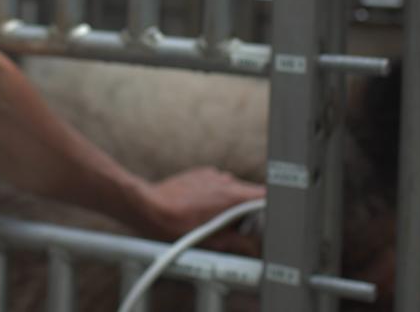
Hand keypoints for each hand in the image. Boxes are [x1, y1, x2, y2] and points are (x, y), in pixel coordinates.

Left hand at [142, 167, 265, 256]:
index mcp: (232, 196)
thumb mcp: (212, 241)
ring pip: (233, 189)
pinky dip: (216, 195)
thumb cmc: (176, 225)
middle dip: (248, 210)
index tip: (265, 221)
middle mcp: (225, 180)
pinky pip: (217, 184)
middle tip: (237, 229)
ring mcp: (212, 174)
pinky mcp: (200, 173)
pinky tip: (203, 210)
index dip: (269, 209)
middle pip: (249, 193)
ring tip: (215, 220)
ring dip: (231, 203)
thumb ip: (239, 242)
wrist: (149, 207)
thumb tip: (253, 246)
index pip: (265, 195)